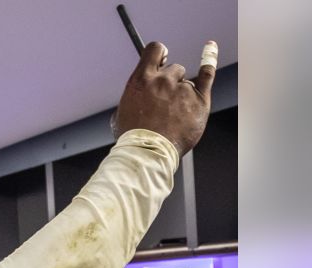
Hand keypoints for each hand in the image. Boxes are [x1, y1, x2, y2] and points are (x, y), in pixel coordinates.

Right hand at [114, 40, 216, 157]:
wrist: (148, 151)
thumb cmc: (134, 136)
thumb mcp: (124, 110)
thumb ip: (138, 95)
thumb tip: (144, 93)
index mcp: (141, 80)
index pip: (154, 50)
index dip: (158, 53)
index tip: (161, 59)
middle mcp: (163, 80)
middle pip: (172, 68)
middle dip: (169, 81)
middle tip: (164, 102)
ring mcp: (182, 89)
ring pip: (185, 80)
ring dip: (181, 91)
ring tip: (173, 113)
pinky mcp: (199, 100)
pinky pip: (207, 74)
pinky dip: (209, 61)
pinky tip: (210, 48)